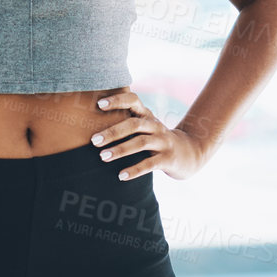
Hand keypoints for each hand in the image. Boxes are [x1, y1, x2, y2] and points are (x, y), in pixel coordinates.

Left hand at [89, 90, 209, 181]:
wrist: (188, 154)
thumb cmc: (155, 138)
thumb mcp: (143, 126)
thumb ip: (124, 121)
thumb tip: (87, 121)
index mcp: (146, 114)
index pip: (133, 100)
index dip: (117, 100)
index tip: (98, 104)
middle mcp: (155, 125)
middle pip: (133, 124)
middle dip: (112, 132)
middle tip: (93, 141)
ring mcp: (163, 141)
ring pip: (141, 143)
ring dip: (120, 150)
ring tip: (102, 157)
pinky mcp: (168, 159)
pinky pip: (150, 164)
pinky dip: (135, 170)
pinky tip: (121, 176)